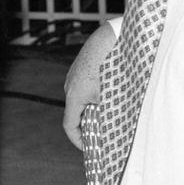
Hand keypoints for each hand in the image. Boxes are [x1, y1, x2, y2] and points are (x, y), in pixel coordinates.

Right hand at [62, 21, 116, 148]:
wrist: (113, 35)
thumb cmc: (114, 66)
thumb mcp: (113, 96)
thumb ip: (108, 114)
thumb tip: (111, 131)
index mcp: (75, 96)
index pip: (69, 126)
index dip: (78, 141)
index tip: (89, 148)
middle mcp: (70, 86)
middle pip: (75, 113)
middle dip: (89, 125)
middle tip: (104, 134)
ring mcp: (74, 75)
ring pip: (81, 99)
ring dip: (93, 108)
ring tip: (110, 112)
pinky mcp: (81, 66)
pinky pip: (84, 86)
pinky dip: (94, 95)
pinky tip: (110, 92)